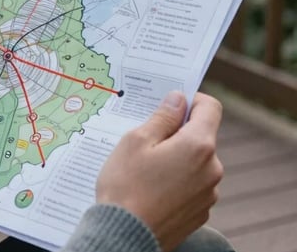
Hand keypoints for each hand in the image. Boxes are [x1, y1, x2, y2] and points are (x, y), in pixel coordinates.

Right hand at [95, 91, 223, 251]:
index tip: (170, 104)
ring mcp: (209, 193)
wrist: (125, 236)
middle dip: (178, 131)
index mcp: (198, 146)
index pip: (210, 108)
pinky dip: (177, 179)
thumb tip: (177, 99)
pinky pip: (192, 184)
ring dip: (177, 156)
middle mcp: (212, 169)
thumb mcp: (136, 140)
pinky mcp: (200, 212)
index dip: (191, 100)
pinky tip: (152, 187)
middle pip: (201, 136)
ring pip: (196, 161)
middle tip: (146, 138)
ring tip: (145, 167)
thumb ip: (162, 117)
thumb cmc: (126, 185)